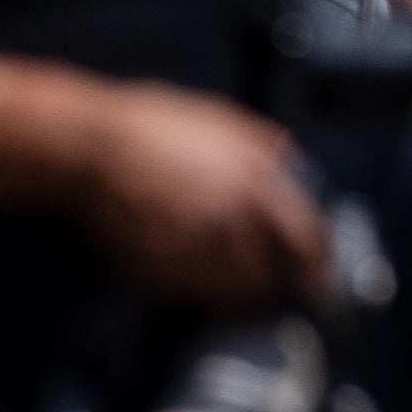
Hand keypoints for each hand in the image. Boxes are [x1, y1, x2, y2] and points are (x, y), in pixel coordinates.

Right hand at [69, 82, 325, 309]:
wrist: (91, 149)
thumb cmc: (156, 125)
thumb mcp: (221, 118)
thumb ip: (262, 143)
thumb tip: (292, 160)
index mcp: (255, 182)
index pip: (306, 236)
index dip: (318, 261)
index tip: (321, 274)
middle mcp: (231, 221)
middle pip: (272, 272)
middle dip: (281, 282)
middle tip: (284, 289)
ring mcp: (194, 249)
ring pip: (235, 289)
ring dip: (244, 291)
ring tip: (245, 289)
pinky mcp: (158, 270)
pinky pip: (194, 293)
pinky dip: (204, 293)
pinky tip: (203, 282)